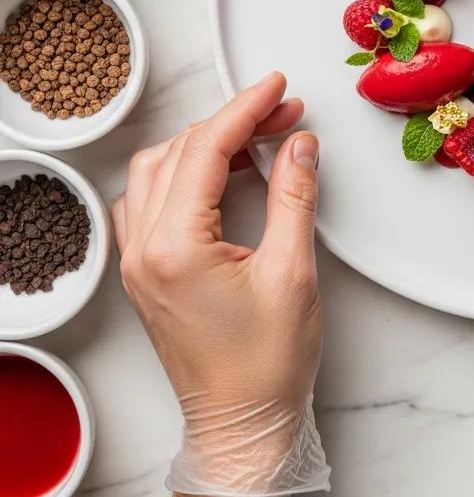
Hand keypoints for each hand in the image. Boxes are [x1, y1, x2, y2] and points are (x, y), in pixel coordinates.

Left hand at [112, 72, 329, 494]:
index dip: (245, 109)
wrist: (243, 423)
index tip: (276, 87)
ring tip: (256, 136)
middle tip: (282, 111)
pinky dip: (186, 172)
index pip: (207, 150)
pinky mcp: (149, 272)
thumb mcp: (292, 271)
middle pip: (180, 153)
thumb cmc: (265, 364)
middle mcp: (144, 250)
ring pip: (158, 171)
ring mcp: (139, 262)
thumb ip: (293, 196)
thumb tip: (298, 145)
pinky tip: (222, 173)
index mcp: (174, 246)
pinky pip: (152, 199)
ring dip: (205, 143)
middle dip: (232, 122)